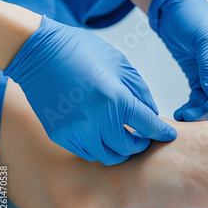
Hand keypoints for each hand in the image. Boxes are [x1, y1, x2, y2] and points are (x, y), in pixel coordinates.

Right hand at [4, 16, 175, 164]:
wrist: (38, 51)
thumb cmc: (82, 52)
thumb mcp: (121, 65)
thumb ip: (140, 92)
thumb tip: (152, 114)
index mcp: (116, 99)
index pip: (148, 126)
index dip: (162, 132)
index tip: (168, 135)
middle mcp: (96, 119)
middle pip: (129, 148)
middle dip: (140, 143)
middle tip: (142, 136)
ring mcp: (76, 130)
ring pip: (108, 156)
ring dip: (119, 149)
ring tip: (122, 136)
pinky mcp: (60, 135)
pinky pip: (87, 152)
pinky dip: (99, 147)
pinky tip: (101, 134)